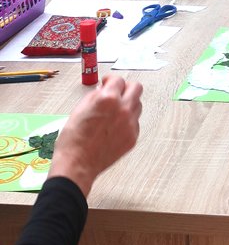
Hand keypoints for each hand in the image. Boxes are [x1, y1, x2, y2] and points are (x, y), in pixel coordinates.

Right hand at [47, 75, 142, 199]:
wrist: (77, 164)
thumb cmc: (74, 138)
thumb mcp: (80, 108)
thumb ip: (96, 95)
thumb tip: (104, 88)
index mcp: (108, 99)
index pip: (118, 80)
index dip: (111, 80)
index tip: (107, 83)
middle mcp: (123, 109)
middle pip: (136, 88)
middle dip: (126, 88)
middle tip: (117, 93)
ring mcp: (130, 124)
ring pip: (137, 105)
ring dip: (128, 104)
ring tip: (115, 112)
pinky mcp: (133, 137)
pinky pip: (135, 122)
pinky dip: (128, 121)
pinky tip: (114, 127)